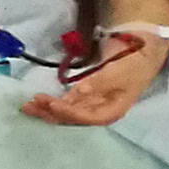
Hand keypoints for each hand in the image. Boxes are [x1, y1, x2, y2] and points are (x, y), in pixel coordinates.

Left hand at [22, 27, 168, 127]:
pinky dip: (53, 100)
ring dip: (48, 108)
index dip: (70, 113)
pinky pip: (66, 100)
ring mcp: (91, 102)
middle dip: (51, 112)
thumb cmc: (132, 64)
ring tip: (29, 105)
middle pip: (73, 116)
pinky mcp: (85, 93)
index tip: (53, 105)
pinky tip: (40, 100)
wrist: (139, 51)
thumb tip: (80, 92)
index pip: (88, 117)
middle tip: (30, 106)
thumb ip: (98, 83)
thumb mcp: (118, 73)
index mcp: (112, 110)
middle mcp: (100, 110)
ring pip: (67, 109)